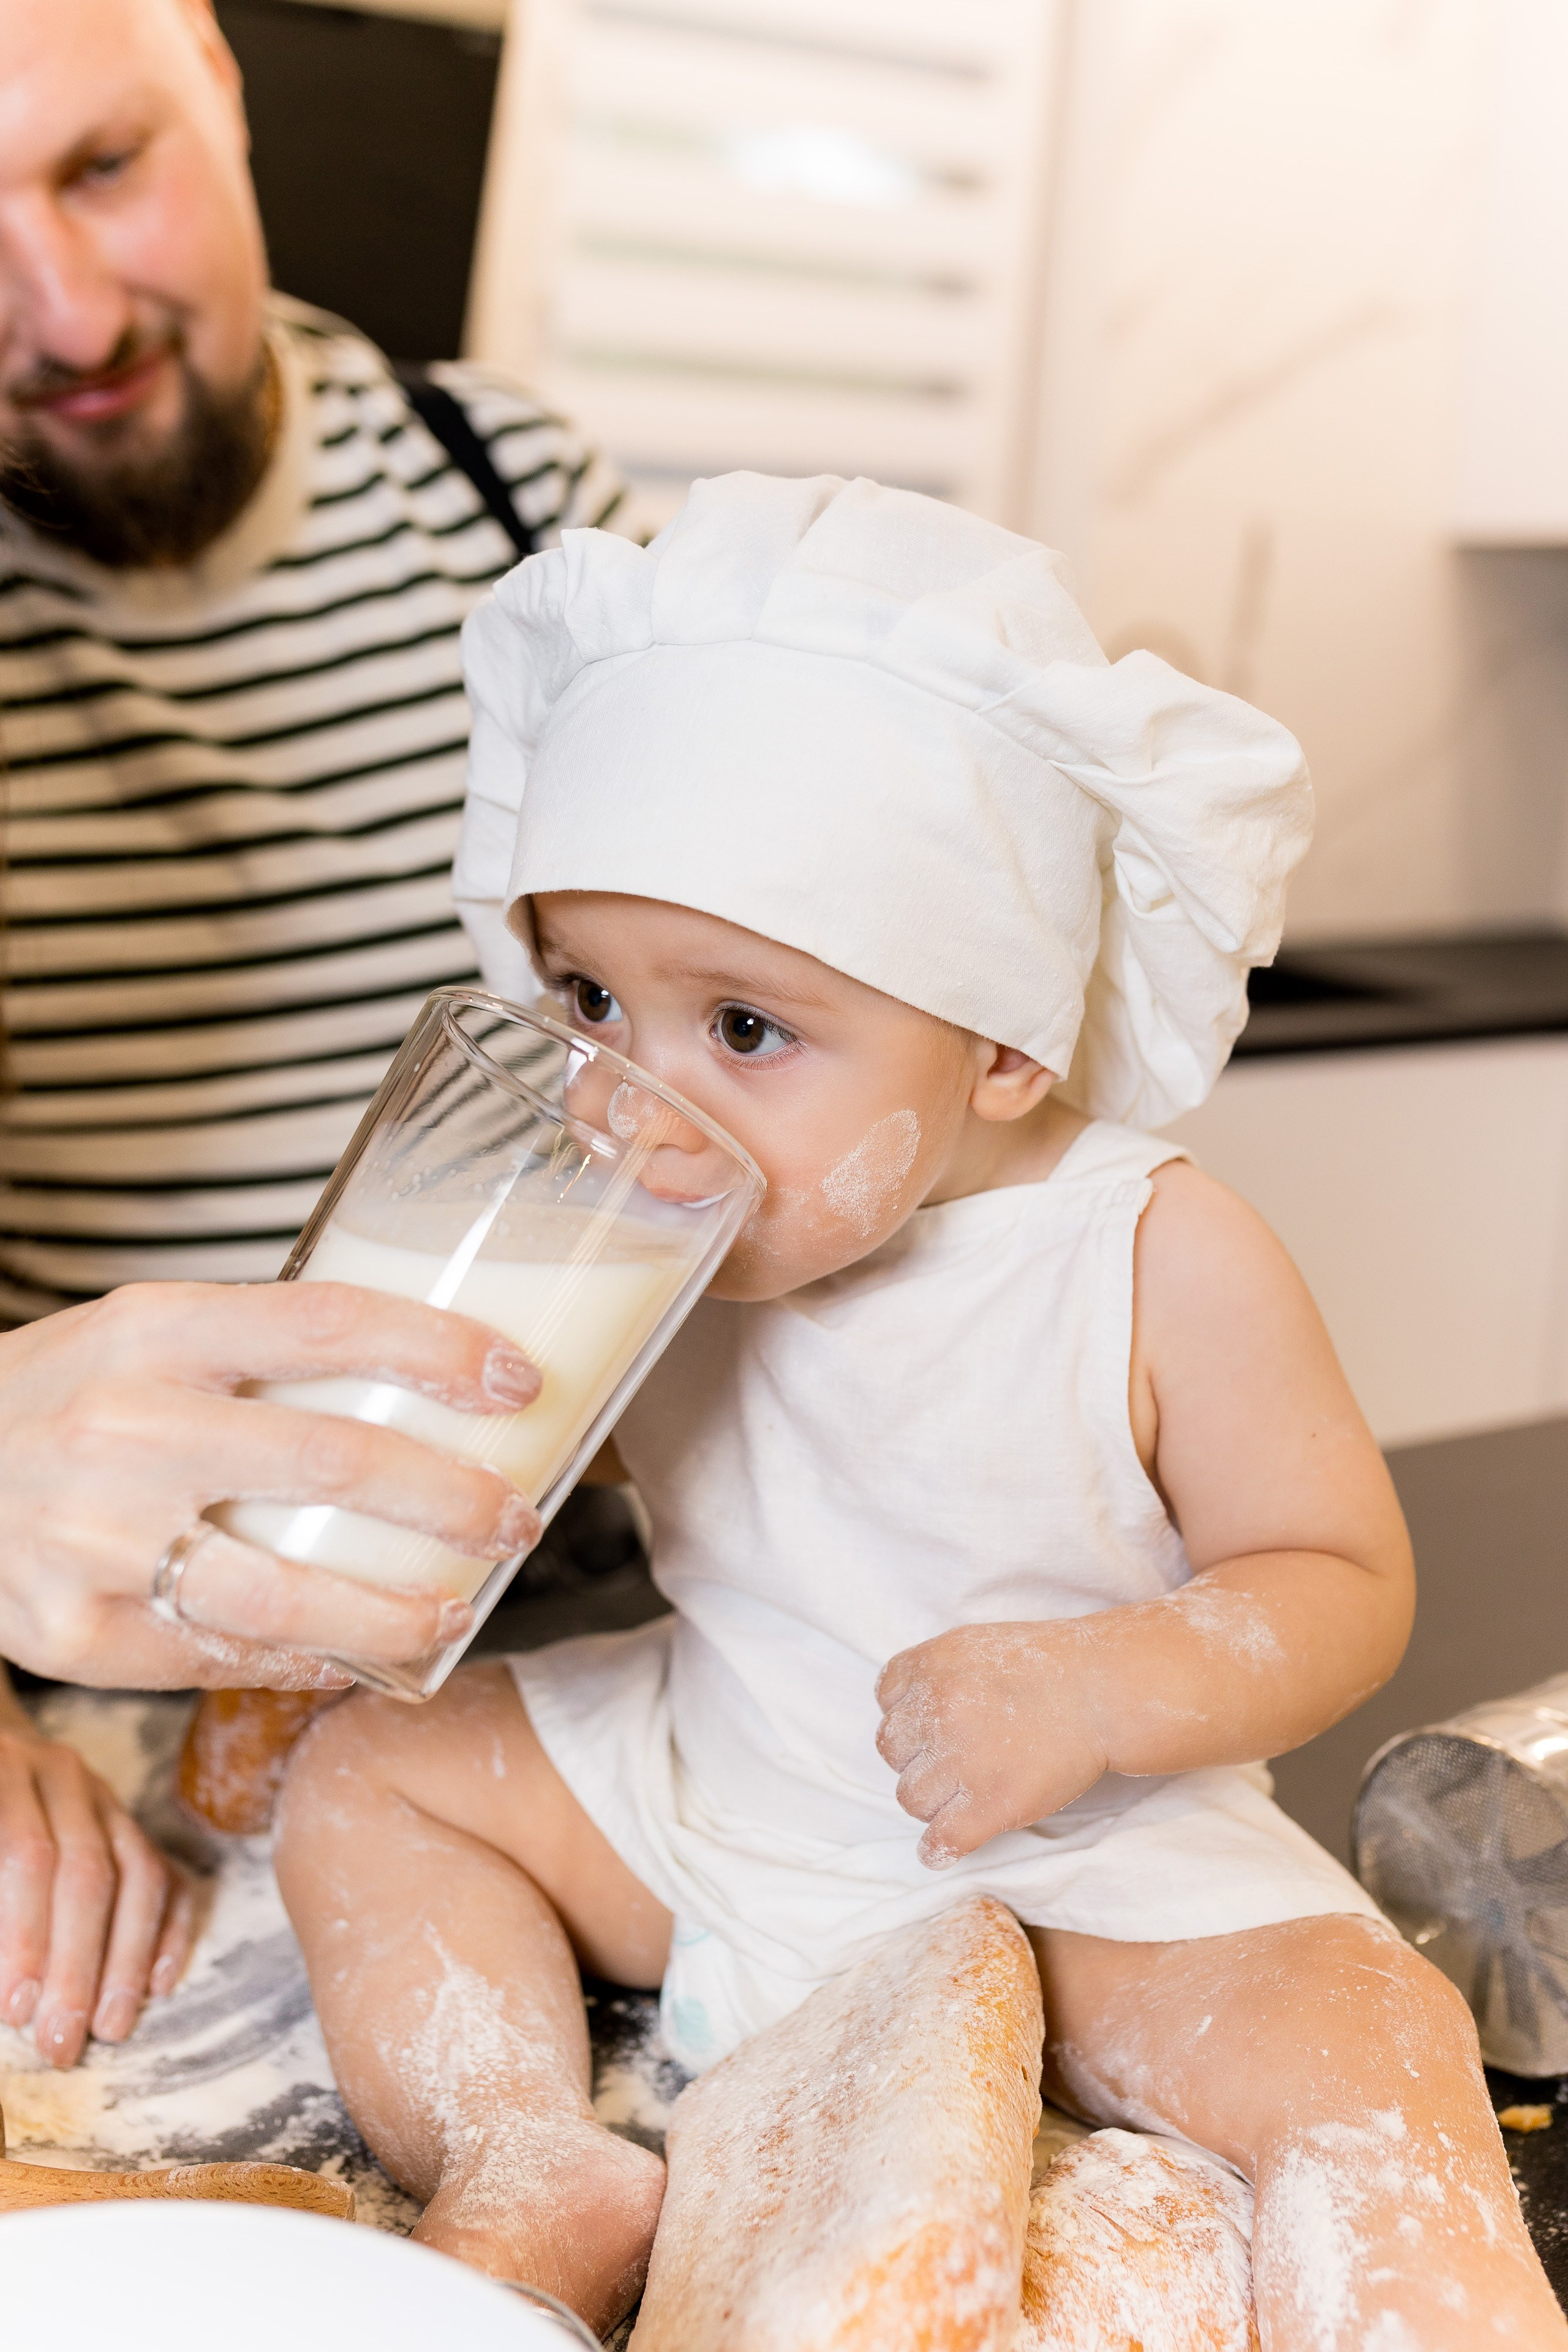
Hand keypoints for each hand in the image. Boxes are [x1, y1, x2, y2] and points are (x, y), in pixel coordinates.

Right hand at [0, 1281, 543, 1686]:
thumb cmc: (68, 1396)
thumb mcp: (147, 1332)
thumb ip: (262, 1344)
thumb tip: (429, 1370)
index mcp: (153, 1331)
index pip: (324, 1321)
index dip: (436, 1349)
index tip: (518, 1377)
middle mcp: (125, 1430)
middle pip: (328, 1462)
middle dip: (449, 1497)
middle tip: (517, 1515)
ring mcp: (95, 1540)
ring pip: (282, 1594)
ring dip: (395, 1610)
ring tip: (460, 1609)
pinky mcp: (76, 1636)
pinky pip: (221, 1659)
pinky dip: (309, 1663)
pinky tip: (364, 1656)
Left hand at [0, 1719, 194, 2067]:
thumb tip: (9, 1984)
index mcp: (5, 1772)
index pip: (27, 1854)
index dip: (25, 1935)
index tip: (16, 2010)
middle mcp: (63, 1777)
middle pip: (87, 1871)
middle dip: (76, 1966)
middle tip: (63, 2041)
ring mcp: (105, 1797)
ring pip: (138, 1874)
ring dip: (126, 1959)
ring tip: (111, 2026)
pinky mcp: (132, 1821)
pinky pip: (169, 1875)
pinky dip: (170, 1930)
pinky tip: (159, 1983)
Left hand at [875, 1621, 1111, 1869]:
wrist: (1101, 1691)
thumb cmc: (1045, 1667)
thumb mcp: (973, 1646)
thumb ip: (933, 1673)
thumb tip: (901, 1709)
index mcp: (933, 1665)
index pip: (886, 1698)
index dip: (909, 1714)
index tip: (933, 1724)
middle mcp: (940, 1708)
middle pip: (892, 1750)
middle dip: (918, 1757)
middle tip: (955, 1759)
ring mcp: (964, 1759)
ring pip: (911, 1797)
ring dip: (931, 1800)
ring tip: (963, 1794)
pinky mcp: (991, 1803)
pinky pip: (942, 1839)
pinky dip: (938, 1849)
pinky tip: (943, 1848)